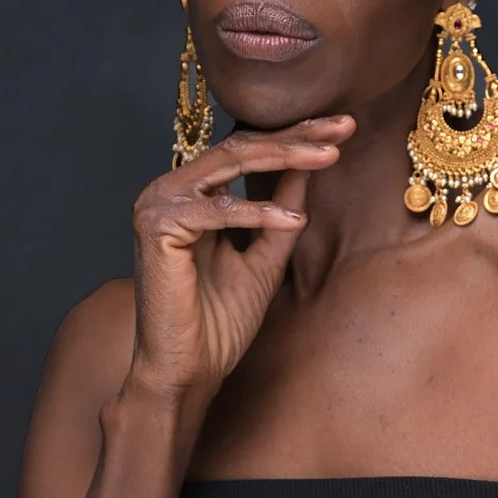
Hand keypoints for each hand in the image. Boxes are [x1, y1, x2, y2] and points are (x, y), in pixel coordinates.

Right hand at [123, 114, 353, 411]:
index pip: (247, 151)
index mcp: (192, 194)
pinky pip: (214, 211)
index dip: (294, 136)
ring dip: (283, 157)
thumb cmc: (219, 322)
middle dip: (295, 135)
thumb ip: (283, 210)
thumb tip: (311, 165)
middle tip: (342, 127)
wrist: (188, 370)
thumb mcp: (266, 256)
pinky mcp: (155, 228)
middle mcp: (169, 190)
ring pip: (228, 164)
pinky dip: (256, 212)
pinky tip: (292, 219)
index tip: (342, 128)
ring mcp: (156, 205)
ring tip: (328, 157)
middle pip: (240, 147)